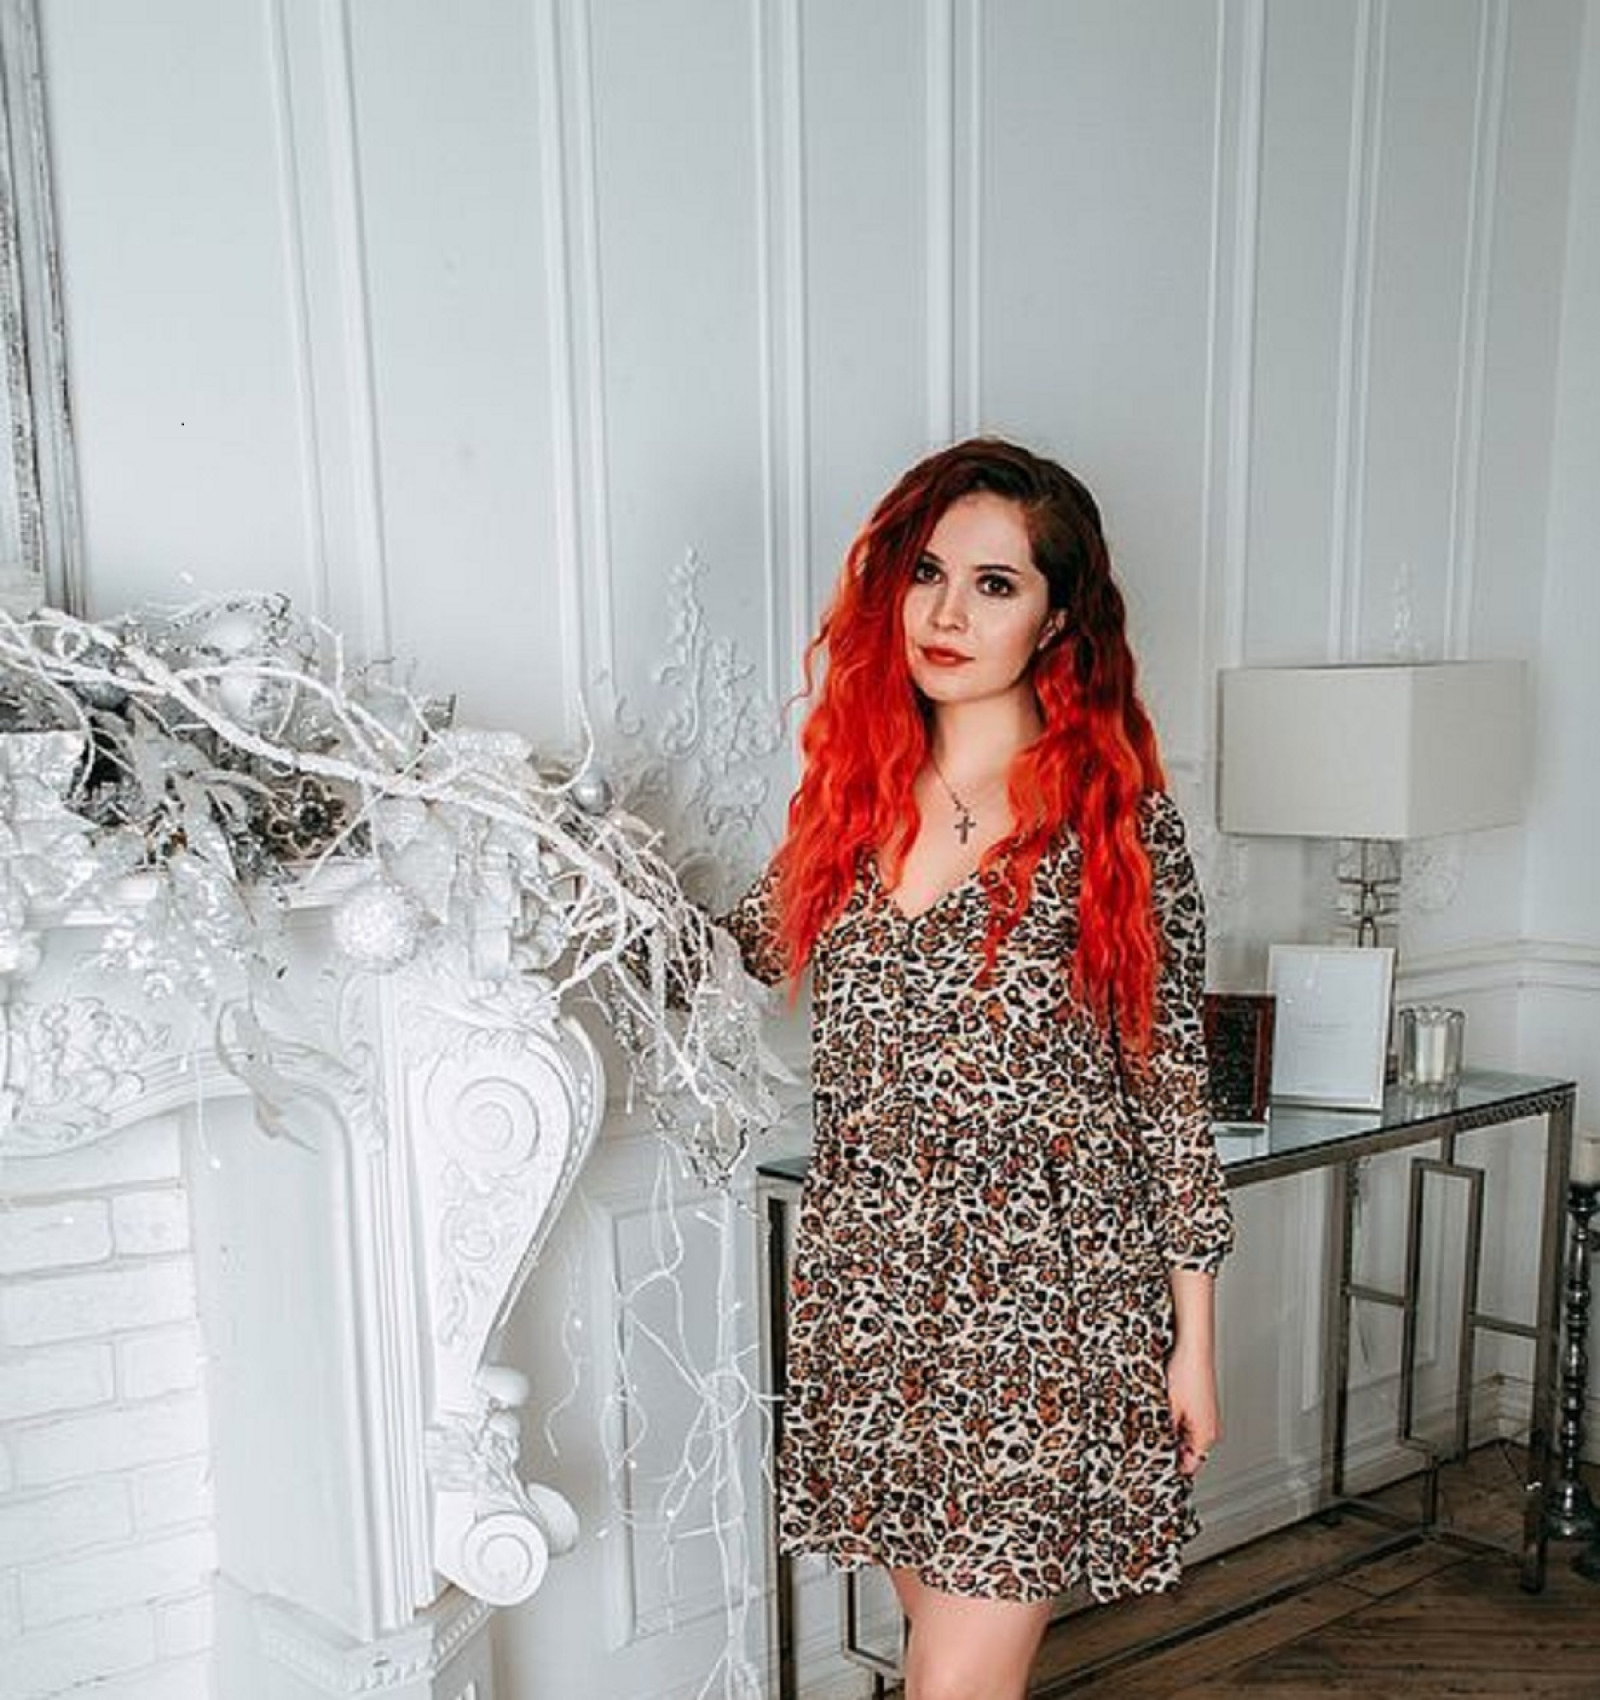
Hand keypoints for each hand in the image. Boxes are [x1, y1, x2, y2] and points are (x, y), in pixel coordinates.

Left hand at [1167, 1340, 1220, 1477]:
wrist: (1194, 1346)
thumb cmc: (1186, 1372)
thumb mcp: (1167, 1408)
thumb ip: (1163, 1433)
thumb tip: (1156, 1449)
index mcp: (1205, 1437)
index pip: (1189, 1466)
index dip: (1169, 1466)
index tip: (1155, 1466)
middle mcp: (1211, 1430)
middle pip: (1188, 1452)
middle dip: (1170, 1447)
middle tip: (1151, 1442)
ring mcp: (1209, 1417)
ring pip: (1187, 1436)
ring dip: (1173, 1432)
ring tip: (1158, 1420)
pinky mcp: (1204, 1406)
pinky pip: (1189, 1422)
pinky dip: (1177, 1420)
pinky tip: (1167, 1408)